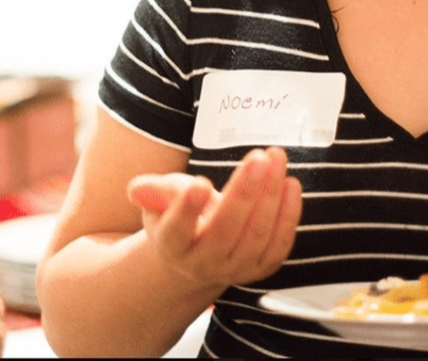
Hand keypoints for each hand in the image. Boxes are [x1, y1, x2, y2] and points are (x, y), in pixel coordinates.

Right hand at [127, 146, 300, 294]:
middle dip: (244, 192)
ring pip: (256, 235)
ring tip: (276, 159)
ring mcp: (235, 269)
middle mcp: (203, 263)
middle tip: (258, 158)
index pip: (177, 230)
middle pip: (225, 231)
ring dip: (271, 195)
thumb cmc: (178, 217)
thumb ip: (154, 191)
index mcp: (172, 246)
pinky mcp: (261, 267)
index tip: (200, 183)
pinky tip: (290, 184)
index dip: (187, 209)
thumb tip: (136, 189)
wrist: (198, 254)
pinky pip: (279, 244)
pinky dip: (288, 215)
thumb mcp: (159, 202)